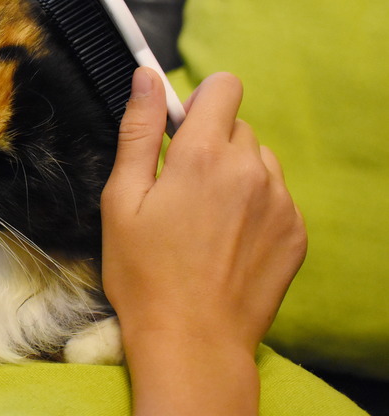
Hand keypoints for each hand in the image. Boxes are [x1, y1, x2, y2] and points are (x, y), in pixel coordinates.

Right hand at [100, 67, 306, 413]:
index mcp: (202, 156)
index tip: (180, 128)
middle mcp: (250, 170)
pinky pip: (277, 195)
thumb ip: (138, 131)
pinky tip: (229, 239)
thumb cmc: (145, 273)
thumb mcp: (122, 199)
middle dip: (211, 143)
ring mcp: (280, 202)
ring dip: (236, 172)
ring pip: (260, 159)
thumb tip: (146, 77)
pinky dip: (255, 204)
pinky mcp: (296, 231)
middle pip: (238, 126)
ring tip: (208, 217)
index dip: (199, 101)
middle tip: (182, 188)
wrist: (192, 341)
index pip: (224, 87)